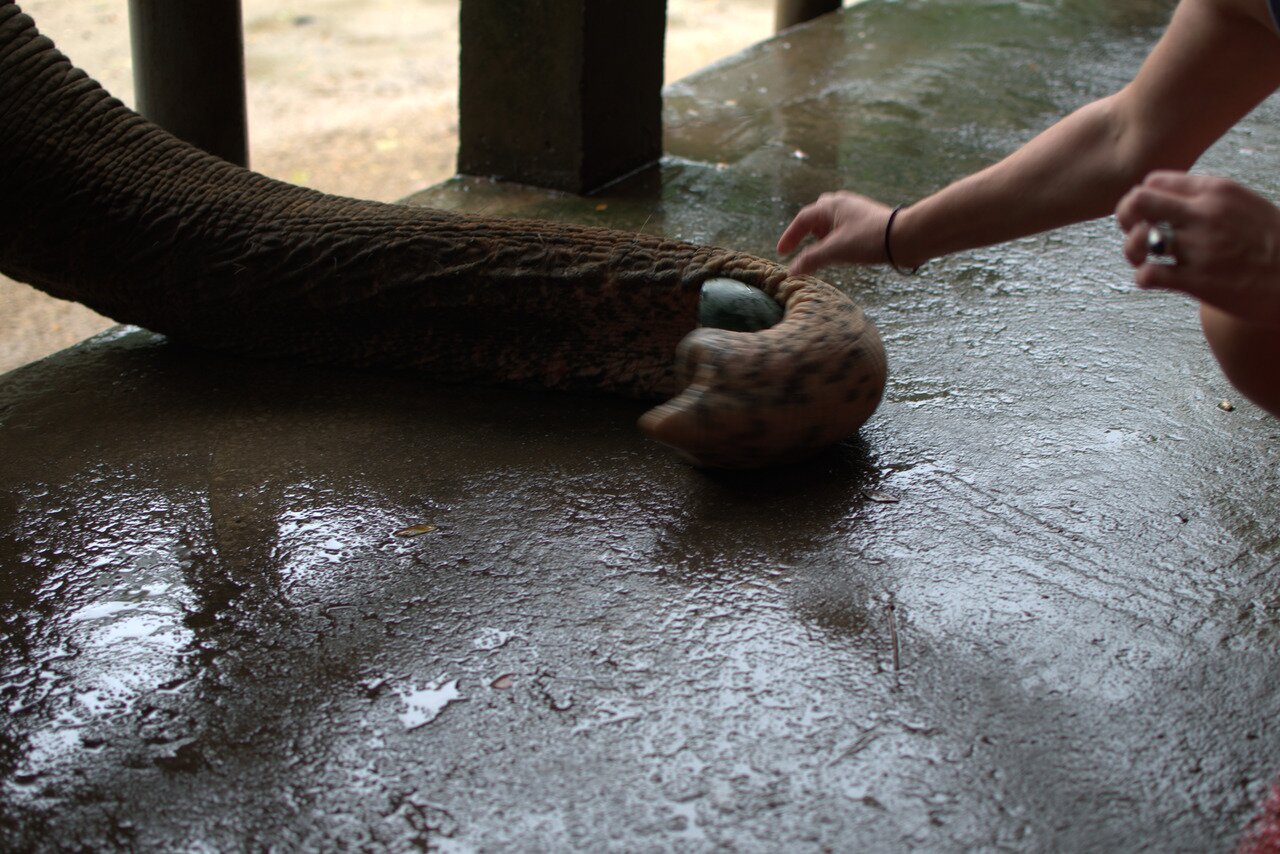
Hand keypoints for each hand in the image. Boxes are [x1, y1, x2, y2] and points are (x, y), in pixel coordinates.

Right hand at [777, 191, 892, 275]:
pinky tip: (843, 249)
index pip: (802, 219)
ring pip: (832, 220)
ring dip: (823, 234)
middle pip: (817, 214)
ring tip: (823, 250)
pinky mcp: (869, 220)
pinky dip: (837, 237)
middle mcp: (843, 203)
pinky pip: (845, 225)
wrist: (906, 237)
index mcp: (831, 206)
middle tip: (804, 246)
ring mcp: (857, 210)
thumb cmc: (868, 239)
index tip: (782, 252)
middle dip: (807, 230)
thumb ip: (811, 259)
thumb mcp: (835, 251)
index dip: (790, 236)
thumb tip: (792, 271)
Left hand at [1116, 171, 1279, 325]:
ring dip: (1132, 251)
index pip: (1154, 181)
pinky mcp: (1197, 280)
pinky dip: (1143, 278)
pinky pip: (1148, 274)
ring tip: (1142, 259)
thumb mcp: (1244, 204)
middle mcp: (1205, 215)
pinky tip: (1156, 279)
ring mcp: (1200, 248)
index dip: (1142, 198)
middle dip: (1125, 217)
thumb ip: (1207, 199)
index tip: (1149, 214)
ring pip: (1137, 239)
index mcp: (1217, 191)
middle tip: (1136, 233)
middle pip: (1137, 201)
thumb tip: (1169, 198)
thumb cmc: (1273, 243)